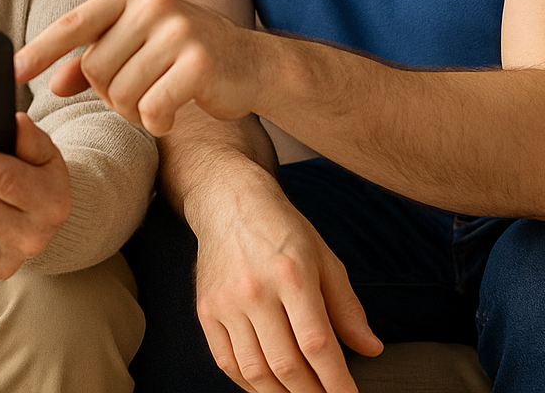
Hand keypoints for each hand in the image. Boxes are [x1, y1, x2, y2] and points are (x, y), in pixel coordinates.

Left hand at [15, 0, 262, 135]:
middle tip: (137, 92)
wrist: (250, 63)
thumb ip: (92, 61)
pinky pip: (152, 109)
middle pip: (96, 69)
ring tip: (156, 100)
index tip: (11, 71)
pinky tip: (169, 115)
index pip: (74, 23)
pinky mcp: (200, 63)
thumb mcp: (135, 46)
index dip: (40, 50)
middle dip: (109, 94)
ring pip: (121, 93)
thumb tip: (50, 85)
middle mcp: (152, 4)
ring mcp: (179, 31)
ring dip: (133, 110)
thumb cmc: (182, 54)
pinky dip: (155, 122)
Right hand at [192, 176, 380, 392]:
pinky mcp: (206, 309)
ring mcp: (226, 301)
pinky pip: (226, 362)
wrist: (229, 202)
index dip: (336, 382)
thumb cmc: (281, 229)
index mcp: (291, 274)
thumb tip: (371, 348)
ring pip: (255, 371)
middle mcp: (255, 290)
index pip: (316, 344)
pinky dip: (249, 385)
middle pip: (287, 364)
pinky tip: (269, 386)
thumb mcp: (323, 257)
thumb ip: (346, 306)